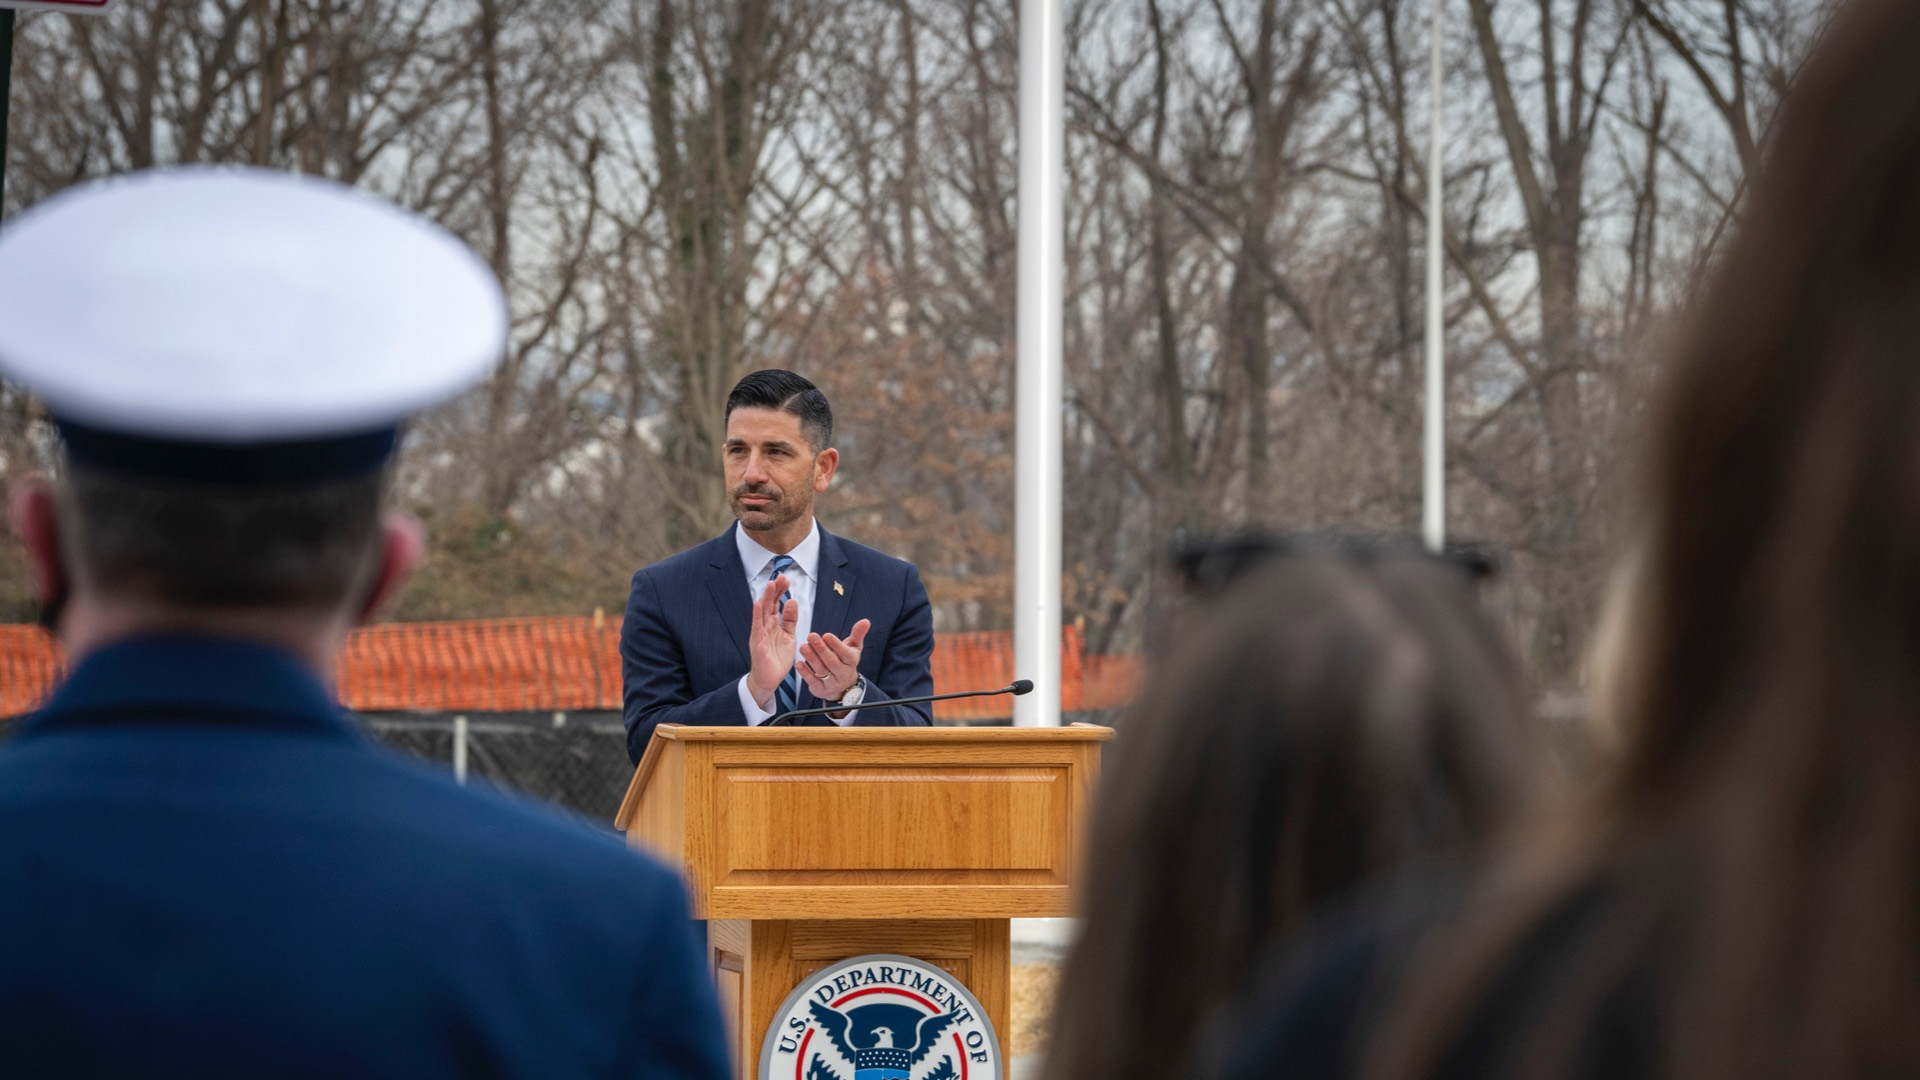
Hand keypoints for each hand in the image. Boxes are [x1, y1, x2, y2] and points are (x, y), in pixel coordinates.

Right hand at [746, 574, 798, 709]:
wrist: (769, 679)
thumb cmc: (777, 659)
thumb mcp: (788, 636)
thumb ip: (790, 620)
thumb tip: (792, 601)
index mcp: (773, 624)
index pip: (776, 604)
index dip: (781, 591)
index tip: (787, 579)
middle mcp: (765, 626)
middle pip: (769, 604)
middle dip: (775, 590)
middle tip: (781, 576)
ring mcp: (760, 633)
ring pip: (763, 612)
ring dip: (766, 597)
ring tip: (770, 584)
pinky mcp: (757, 642)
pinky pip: (756, 626)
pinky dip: (757, 615)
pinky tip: (758, 603)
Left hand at [797, 618, 870, 701]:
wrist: (842, 686)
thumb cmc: (845, 661)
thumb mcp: (853, 648)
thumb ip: (858, 634)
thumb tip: (865, 621)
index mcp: (851, 661)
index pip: (846, 654)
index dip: (836, 645)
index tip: (826, 635)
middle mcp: (843, 673)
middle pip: (832, 662)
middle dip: (821, 649)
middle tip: (811, 636)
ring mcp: (832, 683)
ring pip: (822, 670)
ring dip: (812, 658)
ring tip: (803, 646)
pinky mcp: (820, 689)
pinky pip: (813, 681)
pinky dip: (805, 673)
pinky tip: (799, 663)